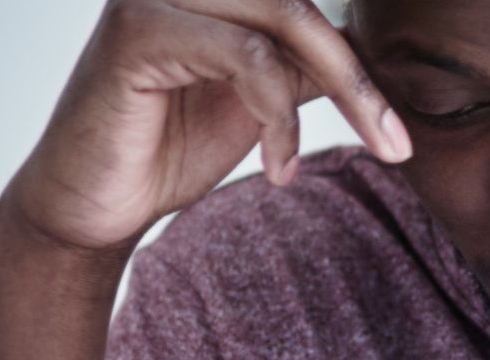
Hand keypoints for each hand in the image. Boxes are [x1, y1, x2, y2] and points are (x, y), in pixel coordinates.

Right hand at [0, 0, 413, 256]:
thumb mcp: (258, 101)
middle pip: (302, 6)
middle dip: (360, 77)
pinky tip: (282, 169)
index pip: (305, 6)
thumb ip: (302, 66)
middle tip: (398, 143)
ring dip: (343, 93)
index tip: (400, 122)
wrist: (90, 209)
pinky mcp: (138, 28)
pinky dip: (279, 118)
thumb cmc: (166, 153)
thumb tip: (372, 54)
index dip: (358, 58)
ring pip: (284, 21)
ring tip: (368, 153)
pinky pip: (246, 57)